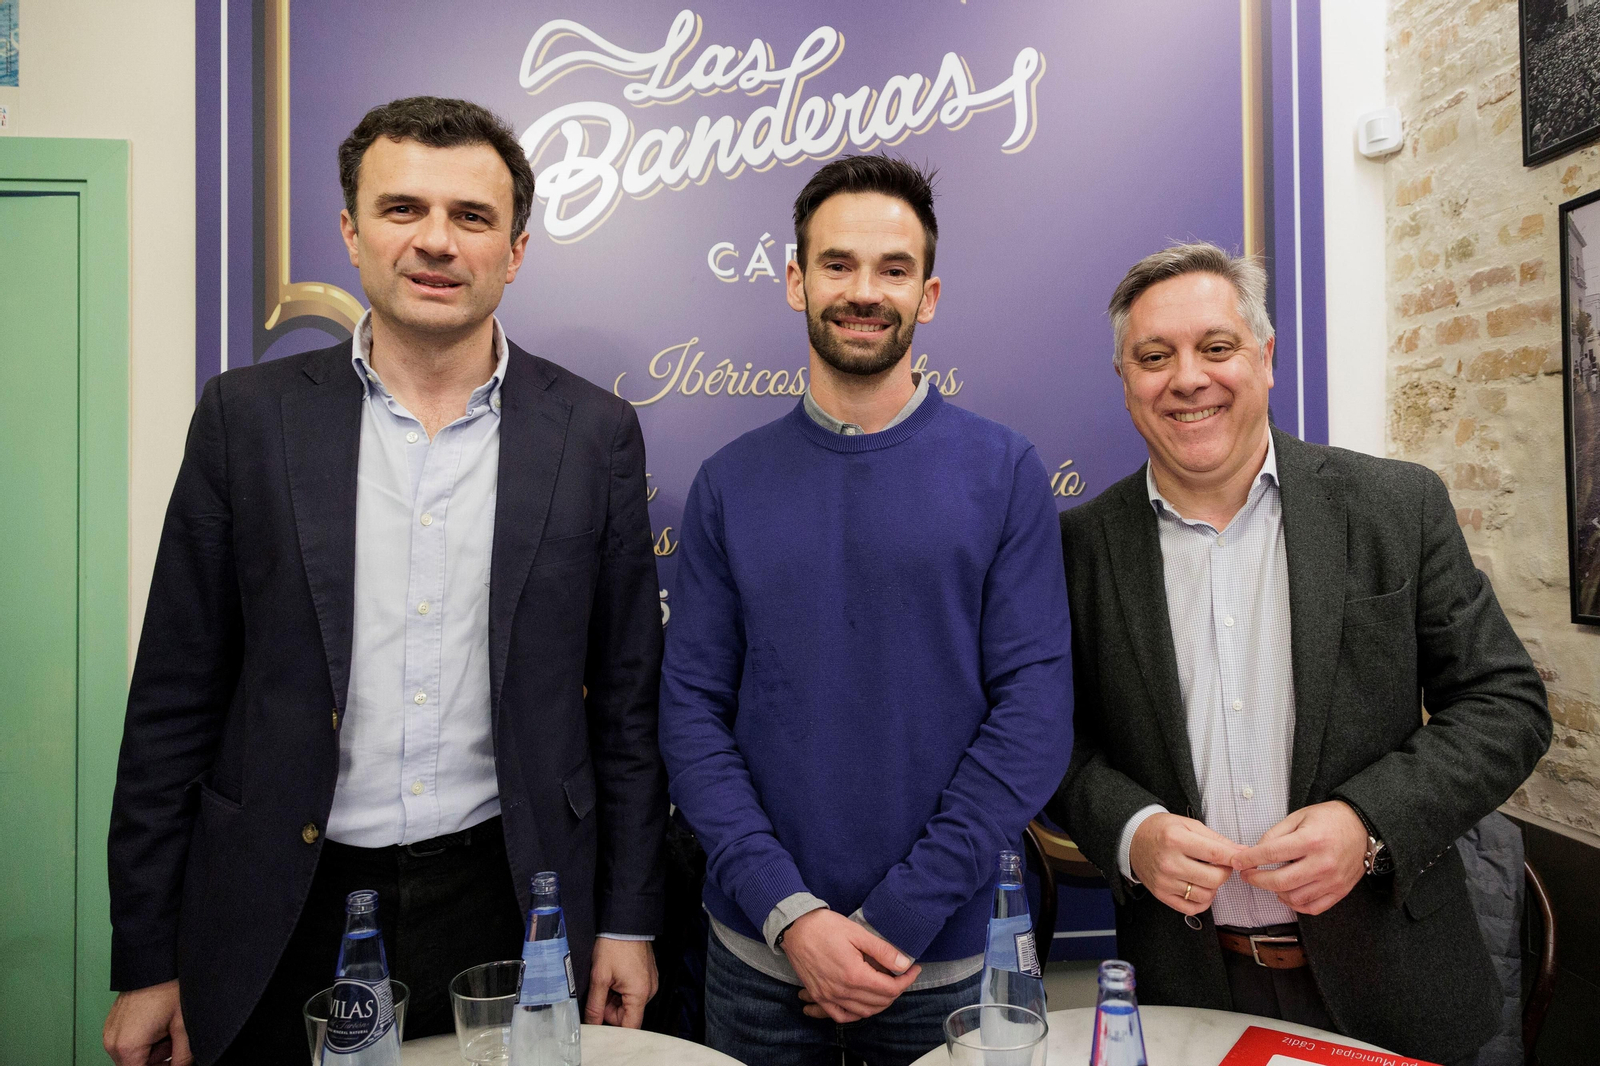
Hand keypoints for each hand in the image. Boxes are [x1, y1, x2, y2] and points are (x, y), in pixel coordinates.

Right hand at [103, 980, 190, 1065]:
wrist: (156, 963)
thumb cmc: (168, 989)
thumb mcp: (182, 1027)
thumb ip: (182, 1057)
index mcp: (128, 1047)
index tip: (172, 1061)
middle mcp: (112, 1042)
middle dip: (158, 1058)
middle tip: (173, 1038)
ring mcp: (110, 1032)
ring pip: (133, 1055)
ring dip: (152, 1048)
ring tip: (167, 1026)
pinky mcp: (112, 1024)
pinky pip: (128, 1042)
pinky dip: (143, 1038)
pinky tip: (157, 1023)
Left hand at [585, 938, 657, 1027]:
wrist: (625, 922)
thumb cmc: (614, 945)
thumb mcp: (599, 976)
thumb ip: (595, 1005)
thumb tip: (592, 1024)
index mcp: (640, 993)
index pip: (630, 1026)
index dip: (614, 1031)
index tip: (600, 1030)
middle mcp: (649, 990)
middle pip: (627, 1014)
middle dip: (610, 1008)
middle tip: (600, 990)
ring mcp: (649, 982)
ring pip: (628, 1003)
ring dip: (614, 997)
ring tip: (606, 979)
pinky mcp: (646, 976)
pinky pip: (632, 992)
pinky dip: (620, 988)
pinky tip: (614, 975)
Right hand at [782, 910, 920, 1022]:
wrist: (795, 928)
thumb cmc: (825, 927)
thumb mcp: (857, 933)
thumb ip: (882, 951)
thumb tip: (904, 963)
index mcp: (854, 975)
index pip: (890, 989)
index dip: (906, 980)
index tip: (913, 969)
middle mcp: (842, 991)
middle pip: (879, 1003)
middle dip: (895, 991)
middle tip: (901, 975)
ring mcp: (829, 996)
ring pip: (863, 1012)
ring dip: (879, 1003)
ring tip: (885, 987)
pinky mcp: (819, 996)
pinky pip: (840, 1016)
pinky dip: (855, 1014)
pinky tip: (861, 1005)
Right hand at [1129, 813, 1244, 916]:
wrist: (1133, 840)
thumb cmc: (1161, 830)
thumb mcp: (1188, 824)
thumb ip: (1216, 839)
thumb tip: (1240, 852)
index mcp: (1175, 839)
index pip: (1216, 854)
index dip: (1234, 857)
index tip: (1241, 858)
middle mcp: (1169, 862)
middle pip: (1214, 878)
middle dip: (1225, 872)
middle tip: (1220, 865)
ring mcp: (1164, 881)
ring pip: (1206, 895)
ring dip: (1213, 887)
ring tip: (1207, 875)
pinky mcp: (1161, 894)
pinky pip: (1192, 908)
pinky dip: (1202, 901)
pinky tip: (1200, 888)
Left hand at [1232, 801, 1367, 914]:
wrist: (1363, 827)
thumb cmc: (1330, 819)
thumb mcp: (1298, 817)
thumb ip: (1275, 834)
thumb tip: (1255, 852)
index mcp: (1311, 840)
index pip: (1271, 854)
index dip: (1249, 860)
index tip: (1237, 862)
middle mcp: (1323, 863)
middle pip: (1280, 881)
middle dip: (1256, 880)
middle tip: (1246, 875)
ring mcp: (1333, 880)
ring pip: (1294, 898)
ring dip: (1274, 892)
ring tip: (1267, 882)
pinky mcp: (1340, 891)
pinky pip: (1313, 908)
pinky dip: (1295, 905)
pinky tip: (1286, 894)